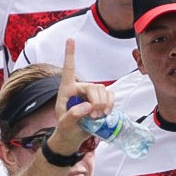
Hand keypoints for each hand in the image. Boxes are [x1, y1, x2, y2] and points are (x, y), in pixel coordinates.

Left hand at [48, 39, 113, 155]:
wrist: (73, 136)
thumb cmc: (65, 129)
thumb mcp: (65, 124)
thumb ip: (73, 116)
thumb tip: (87, 107)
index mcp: (67, 89)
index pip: (69, 69)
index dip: (70, 54)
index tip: (70, 39)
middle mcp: (80, 88)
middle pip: (94, 87)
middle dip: (96, 102)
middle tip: (93, 117)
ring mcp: (91, 93)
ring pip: (104, 91)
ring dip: (103, 105)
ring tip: (96, 117)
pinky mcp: (100, 99)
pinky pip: (110, 96)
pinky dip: (110, 105)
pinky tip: (105, 113)